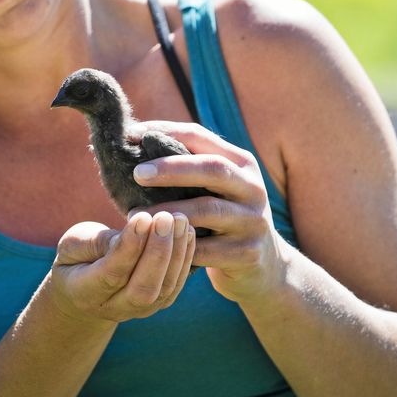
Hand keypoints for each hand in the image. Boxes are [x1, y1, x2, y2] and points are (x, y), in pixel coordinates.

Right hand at [49, 211, 195, 323]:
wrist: (85, 291)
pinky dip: (185, 258)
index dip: (129, 247)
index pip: (112, 274)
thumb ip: (98, 241)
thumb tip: (134, 231)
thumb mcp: (74, 244)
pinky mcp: (159, 303)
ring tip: (179, 219)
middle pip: (143, 288)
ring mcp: (140, 311)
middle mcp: (115, 308)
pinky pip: (176, 284)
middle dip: (158, 251)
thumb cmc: (77, 258)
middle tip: (166, 217)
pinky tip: (188, 232)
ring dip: (176, 252)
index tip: (142, 217)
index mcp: (86, 293)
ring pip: (164, 288)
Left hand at [129, 122, 289, 303]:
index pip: (200, 136)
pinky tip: (154, 244)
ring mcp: (253, 220)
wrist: (266, 263)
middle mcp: (252, 187)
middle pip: (212, 168)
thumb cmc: (223, 216)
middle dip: (171, 168)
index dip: (165, 133)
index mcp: (241, 162)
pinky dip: (177, 246)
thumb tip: (134, 142)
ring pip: (207, 210)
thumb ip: (188, 166)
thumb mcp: (217, 186)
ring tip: (132, 215)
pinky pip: (206, 249)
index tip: (130, 135)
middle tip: (137, 173)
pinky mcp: (248, 252)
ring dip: (167, 211)